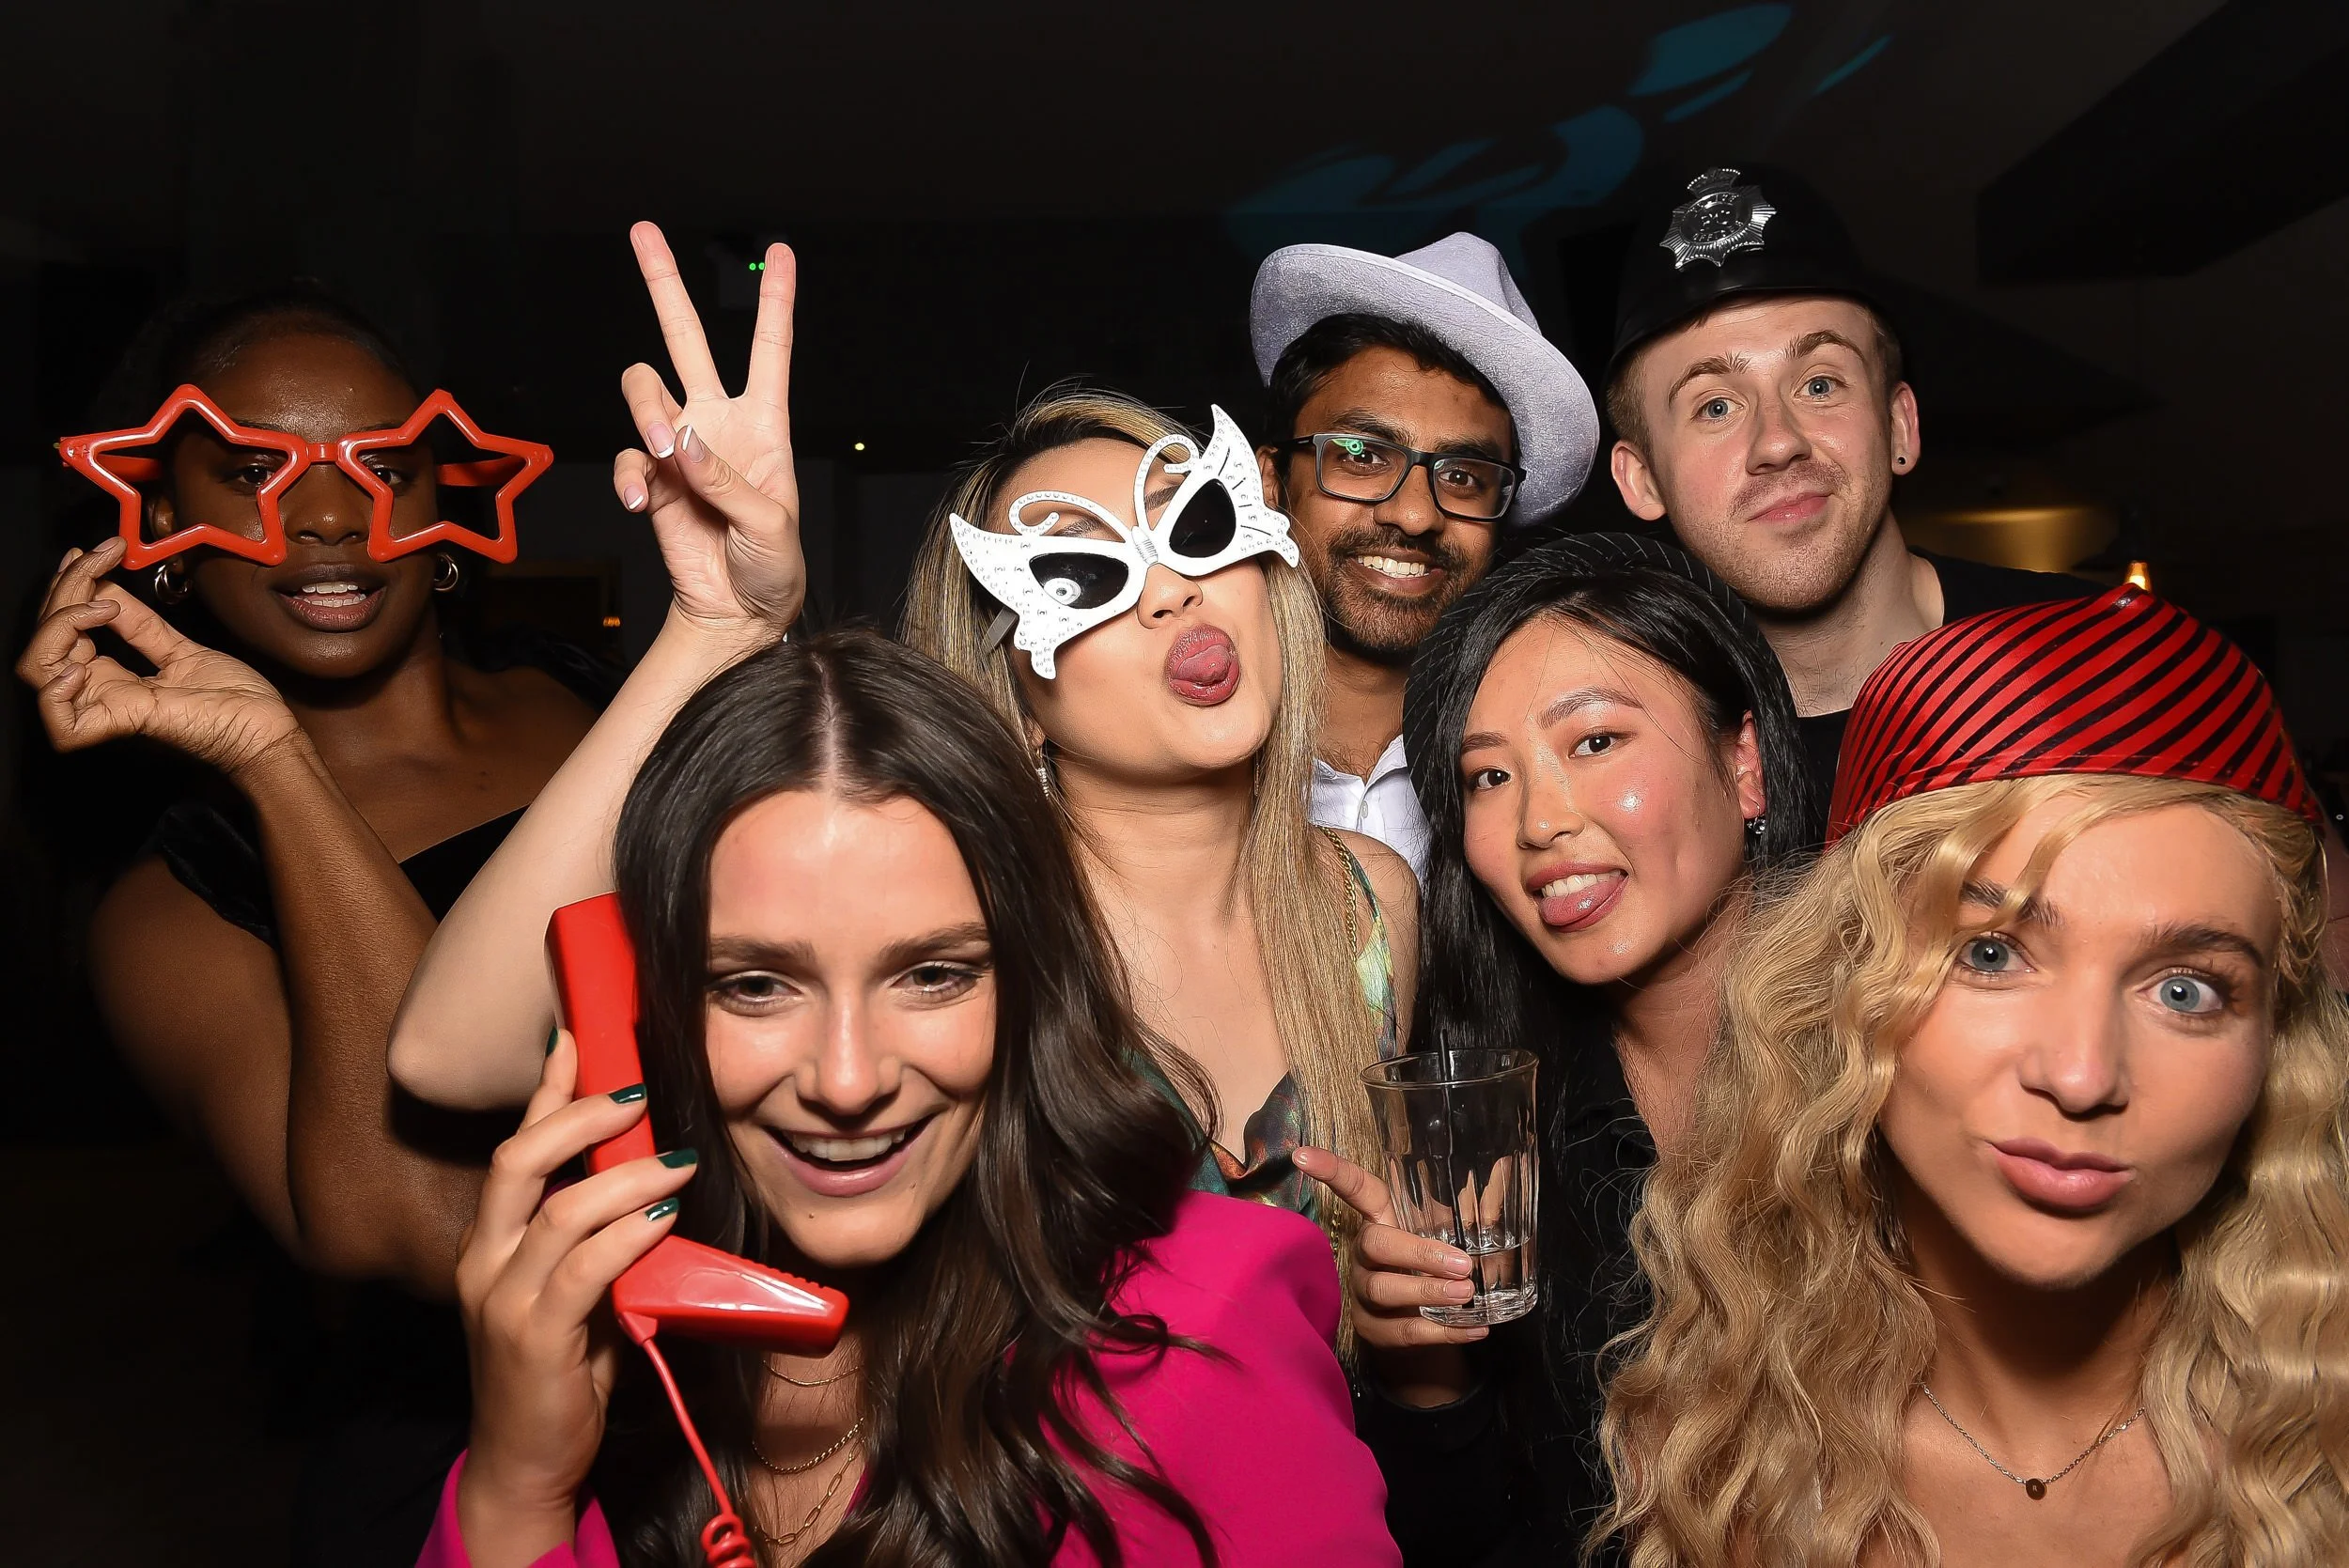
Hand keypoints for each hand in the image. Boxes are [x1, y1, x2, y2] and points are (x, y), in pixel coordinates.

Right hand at [16, 537, 303, 776]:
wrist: (267, 730)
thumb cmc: (234, 701)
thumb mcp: (181, 648)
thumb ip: (141, 625)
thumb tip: (108, 588)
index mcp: (112, 678)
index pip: (62, 631)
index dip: (67, 590)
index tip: (92, 555)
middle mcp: (102, 693)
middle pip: (46, 642)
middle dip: (64, 590)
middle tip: (95, 560)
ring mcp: (111, 709)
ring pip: (38, 670)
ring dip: (58, 625)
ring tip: (101, 606)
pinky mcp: (127, 725)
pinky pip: (63, 723)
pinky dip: (55, 690)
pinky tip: (80, 665)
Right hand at [453, 1033, 697, 1561]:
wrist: (526, 1459)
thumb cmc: (560, 1366)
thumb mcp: (575, 1287)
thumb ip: (595, 1235)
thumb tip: (651, 1172)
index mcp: (490, 1240)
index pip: (514, 1146)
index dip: (546, 1090)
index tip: (577, 1037)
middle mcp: (484, 1260)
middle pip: (520, 1161)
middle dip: (580, 1115)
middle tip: (637, 1091)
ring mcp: (503, 1299)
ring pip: (560, 1211)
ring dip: (626, 1177)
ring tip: (678, 1161)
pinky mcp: (535, 1337)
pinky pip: (584, 1269)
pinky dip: (627, 1235)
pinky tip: (662, 1217)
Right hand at [612, 221, 804, 635]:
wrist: (739, 611)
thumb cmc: (773, 566)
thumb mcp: (771, 524)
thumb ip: (726, 481)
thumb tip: (680, 443)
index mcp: (764, 424)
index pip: (770, 349)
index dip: (775, 300)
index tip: (781, 252)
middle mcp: (716, 423)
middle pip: (686, 338)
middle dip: (664, 283)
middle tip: (643, 230)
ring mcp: (677, 448)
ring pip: (644, 389)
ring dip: (647, 410)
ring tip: (663, 453)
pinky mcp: (648, 479)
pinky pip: (626, 458)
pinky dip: (629, 474)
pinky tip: (640, 500)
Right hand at [1294, 1145, 1483, 1407]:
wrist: (1418, 1325)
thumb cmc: (1432, 1264)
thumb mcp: (1452, 1233)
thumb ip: (1478, 1207)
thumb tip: (1511, 1164)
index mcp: (1381, 1221)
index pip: (1356, 1190)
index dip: (1331, 1171)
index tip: (1301, 1153)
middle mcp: (1363, 1254)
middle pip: (1374, 1245)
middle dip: (1417, 1254)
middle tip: (1462, 1265)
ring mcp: (1363, 1294)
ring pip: (1384, 1291)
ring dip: (1428, 1293)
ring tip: (1467, 1295)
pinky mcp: (1373, 1331)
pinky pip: (1404, 1332)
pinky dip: (1444, 1331)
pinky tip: (1476, 1327)